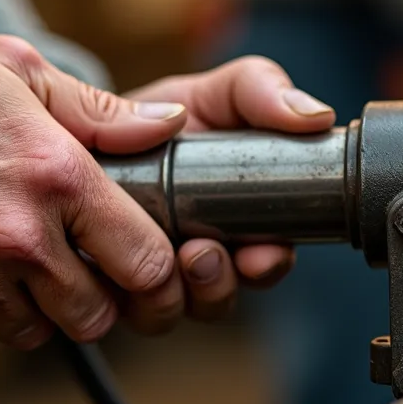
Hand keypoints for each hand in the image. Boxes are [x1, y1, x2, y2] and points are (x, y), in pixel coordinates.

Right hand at [0, 12, 195, 355]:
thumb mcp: (20, 71)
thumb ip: (102, 112)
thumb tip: (170, 125)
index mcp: (54, 177)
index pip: (144, 265)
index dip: (152, 271)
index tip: (139, 264)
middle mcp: (13, 241)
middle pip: (93, 317)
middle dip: (90, 294)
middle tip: (65, 259)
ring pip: (32, 333)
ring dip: (28, 305)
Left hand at [123, 56, 335, 320]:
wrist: (86, 125)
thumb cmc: (163, 116)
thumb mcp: (214, 93)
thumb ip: (263, 92)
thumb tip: (317, 117)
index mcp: (238, 222)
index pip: (268, 260)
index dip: (269, 265)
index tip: (263, 255)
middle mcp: (199, 257)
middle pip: (221, 297)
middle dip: (218, 285)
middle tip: (203, 255)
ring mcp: (149, 275)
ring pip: (171, 312)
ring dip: (175, 292)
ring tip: (167, 253)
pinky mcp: (104, 285)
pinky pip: (117, 308)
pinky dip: (121, 292)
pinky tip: (114, 262)